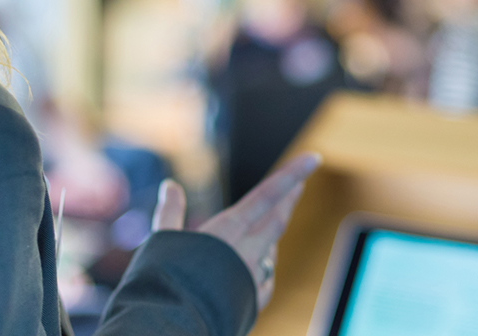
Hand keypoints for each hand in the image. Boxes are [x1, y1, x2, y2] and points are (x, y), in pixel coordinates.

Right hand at [152, 153, 321, 309]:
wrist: (178, 325)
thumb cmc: (168, 280)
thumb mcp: (164, 240)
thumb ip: (170, 212)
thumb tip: (170, 186)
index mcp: (230, 230)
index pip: (268, 194)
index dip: (292, 174)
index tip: (314, 158)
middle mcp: (249, 250)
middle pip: (277, 219)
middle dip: (289, 198)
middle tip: (300, 183)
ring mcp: (254, 276)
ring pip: (271, 248)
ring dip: (273, 233)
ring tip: (274, 221)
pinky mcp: (253, 299)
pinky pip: (265, 276)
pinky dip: (265, 265)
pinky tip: (263, 266)